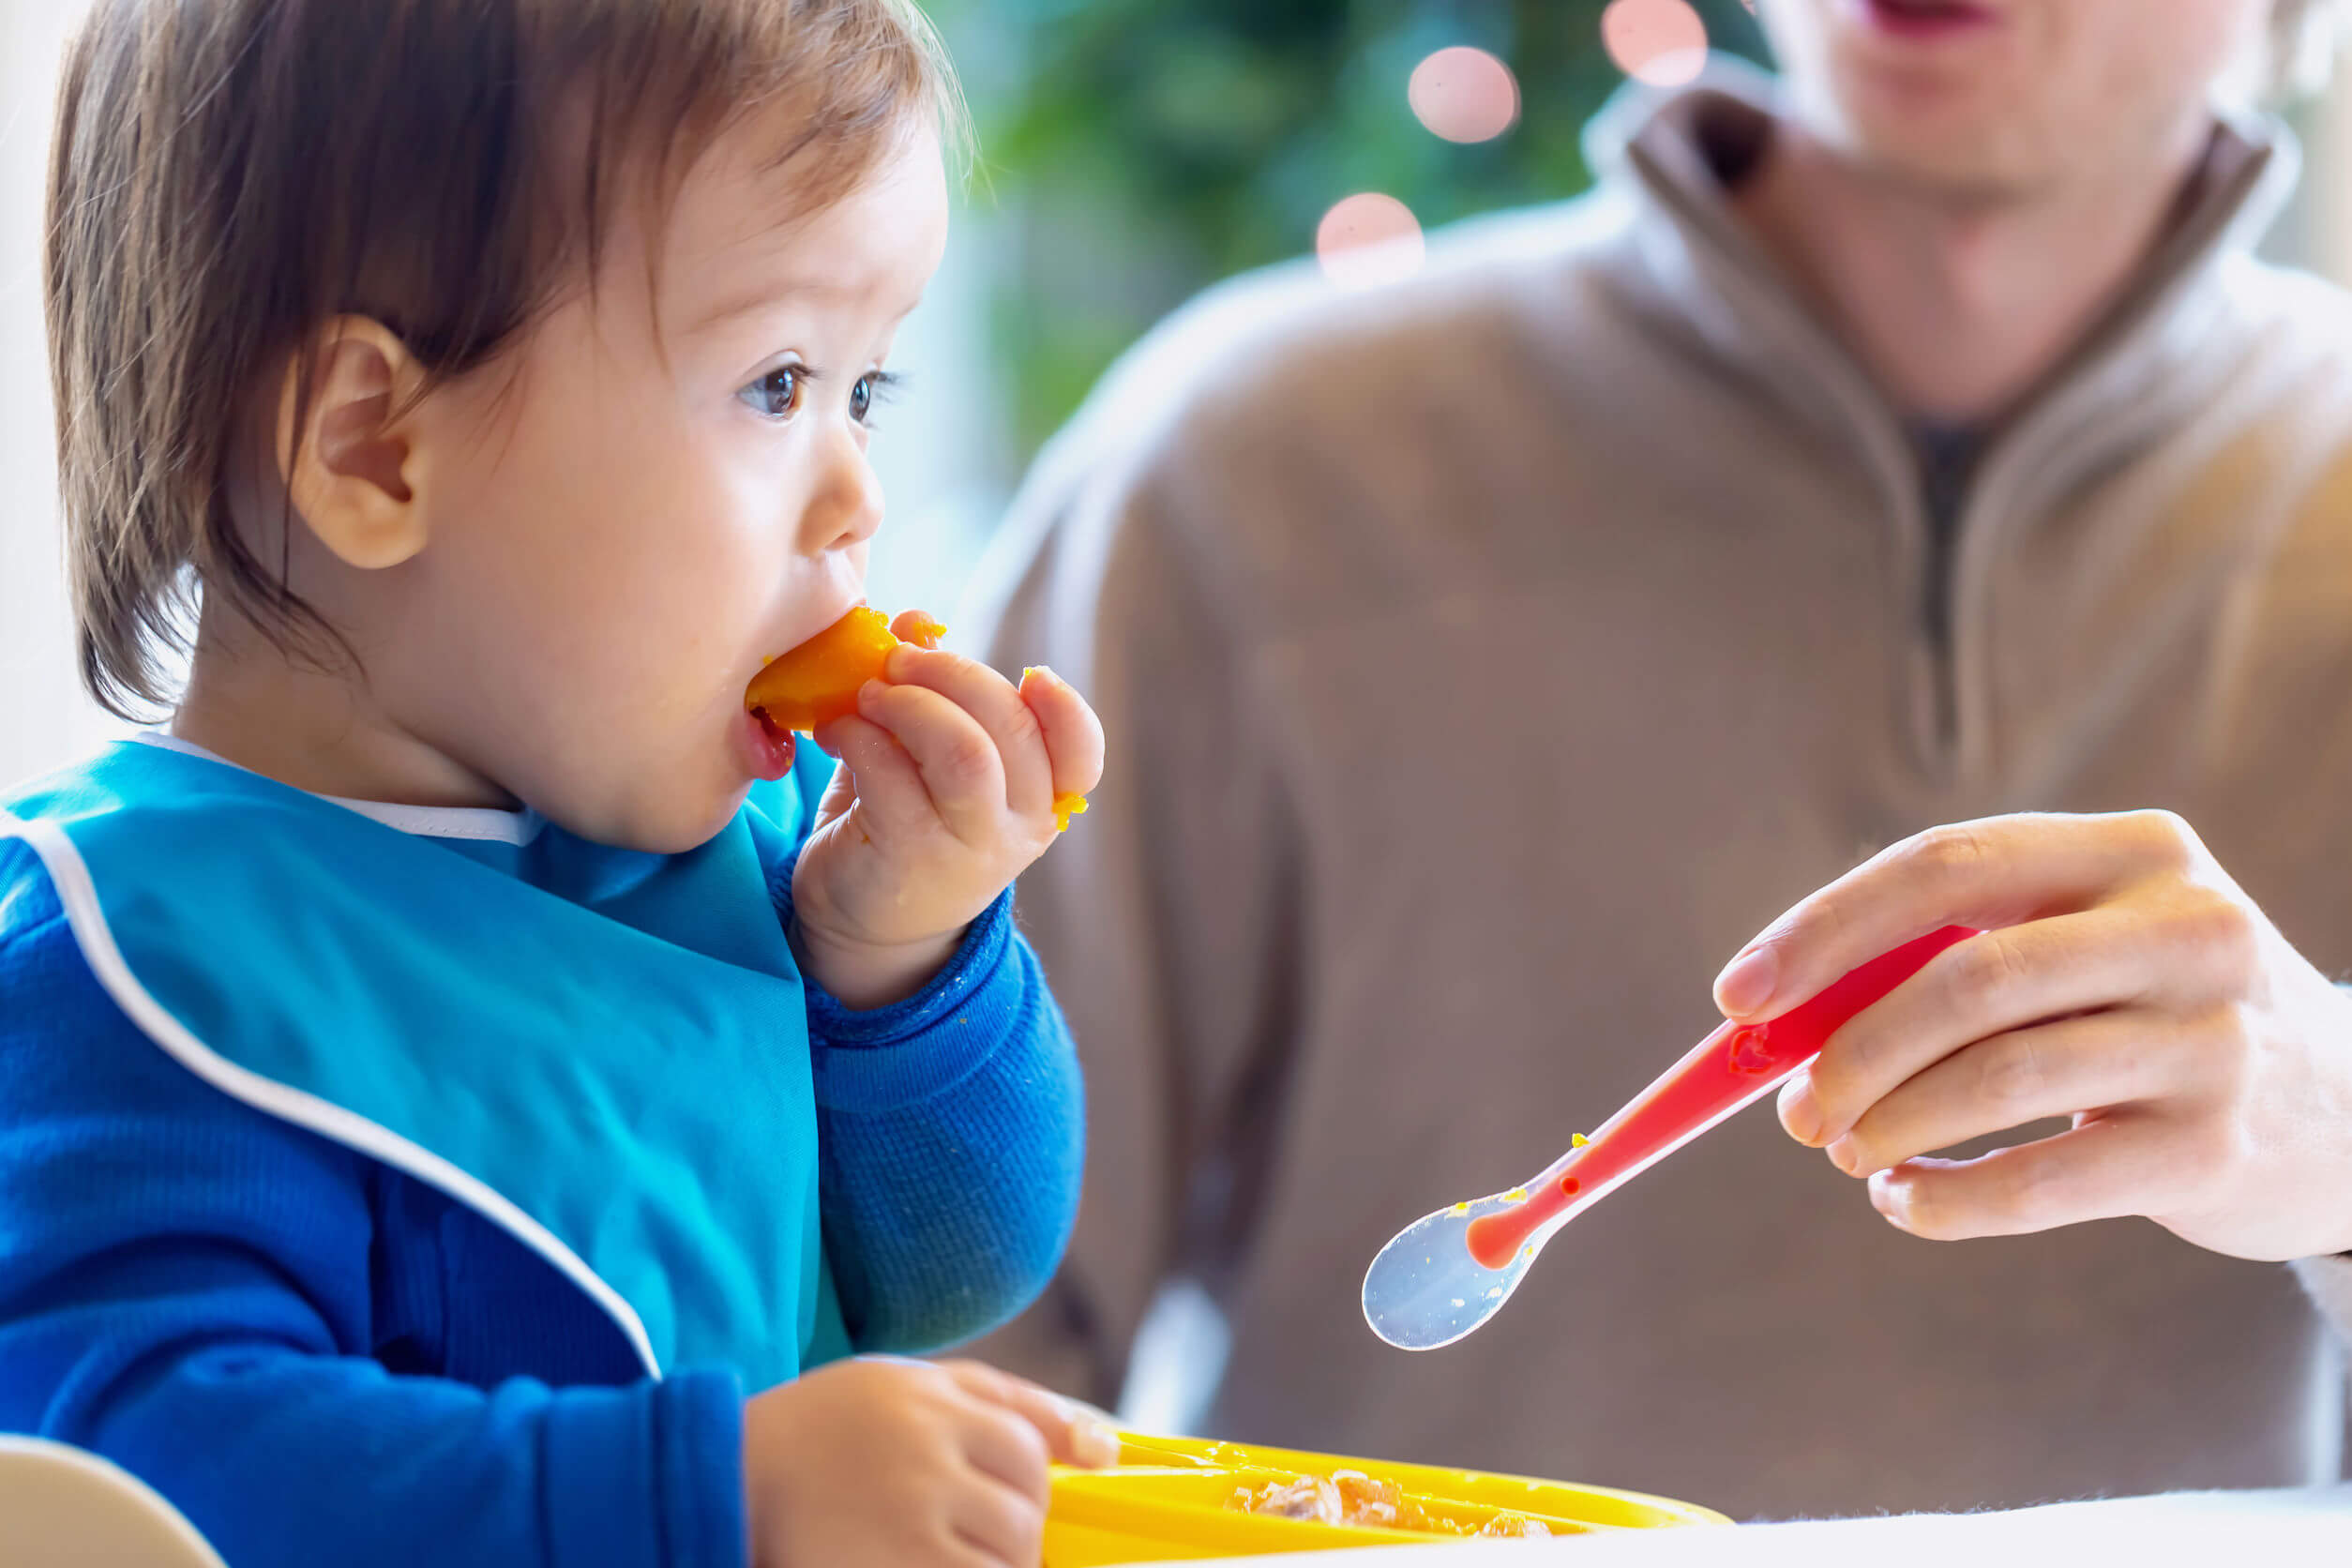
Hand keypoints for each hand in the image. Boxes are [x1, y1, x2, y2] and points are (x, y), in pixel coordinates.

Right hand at [742, 1356, 1119, 1567]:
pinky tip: (923, 1563)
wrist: (729, 1480)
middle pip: (1023, 1514)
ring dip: (990, 1567)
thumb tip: (1108, 1447)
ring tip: (940, 1552)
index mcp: (933, 1404)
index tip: (993, 1497)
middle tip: (957, 1533)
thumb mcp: (910, 1385)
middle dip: (1009, 1533)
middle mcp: (927, 1460)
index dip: (1023, 1483)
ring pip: (1006, 1561)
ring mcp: (909, 1525)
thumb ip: (1009, 1401)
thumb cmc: (828, 1429)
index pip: (1028, 1451)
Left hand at [791, 610, 1103, 1008]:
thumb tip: (915, 623)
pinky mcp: (909, 859)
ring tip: (868, 695)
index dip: (1064, 707)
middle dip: (952, 674)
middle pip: (1012, 728)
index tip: (1030, 674)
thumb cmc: (905, 823)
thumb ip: (935, 694)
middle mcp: (1018, 828)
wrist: (865, 924)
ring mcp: (968, 849)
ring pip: (965, 753)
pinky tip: (835, 731)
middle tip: (898, 659)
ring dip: (911, 704)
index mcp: (1040, 799)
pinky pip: (892, 776)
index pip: (1081, 753)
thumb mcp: (931, 757)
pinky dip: (858, 735)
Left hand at [1711, 811, 2351, 1260]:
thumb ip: (1939, 961)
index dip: (1826, 930)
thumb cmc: (2145, 1016)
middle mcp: (2186, 926)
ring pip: (1999, 1078)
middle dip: (1850, 1050)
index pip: (1947, 866)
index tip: (1737, 995)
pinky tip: (1903, 1201)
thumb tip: (1769, 1021)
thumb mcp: (2074, 949)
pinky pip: (2044, 1180)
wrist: (2339, 1114)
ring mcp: (2212, 1037)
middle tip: (1790, 1109)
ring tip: (1841, 1148)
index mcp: (2130, 850)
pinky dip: (1946, 1198)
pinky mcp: (2215, 1147)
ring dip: (1889, 1123)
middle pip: (1967, 979)